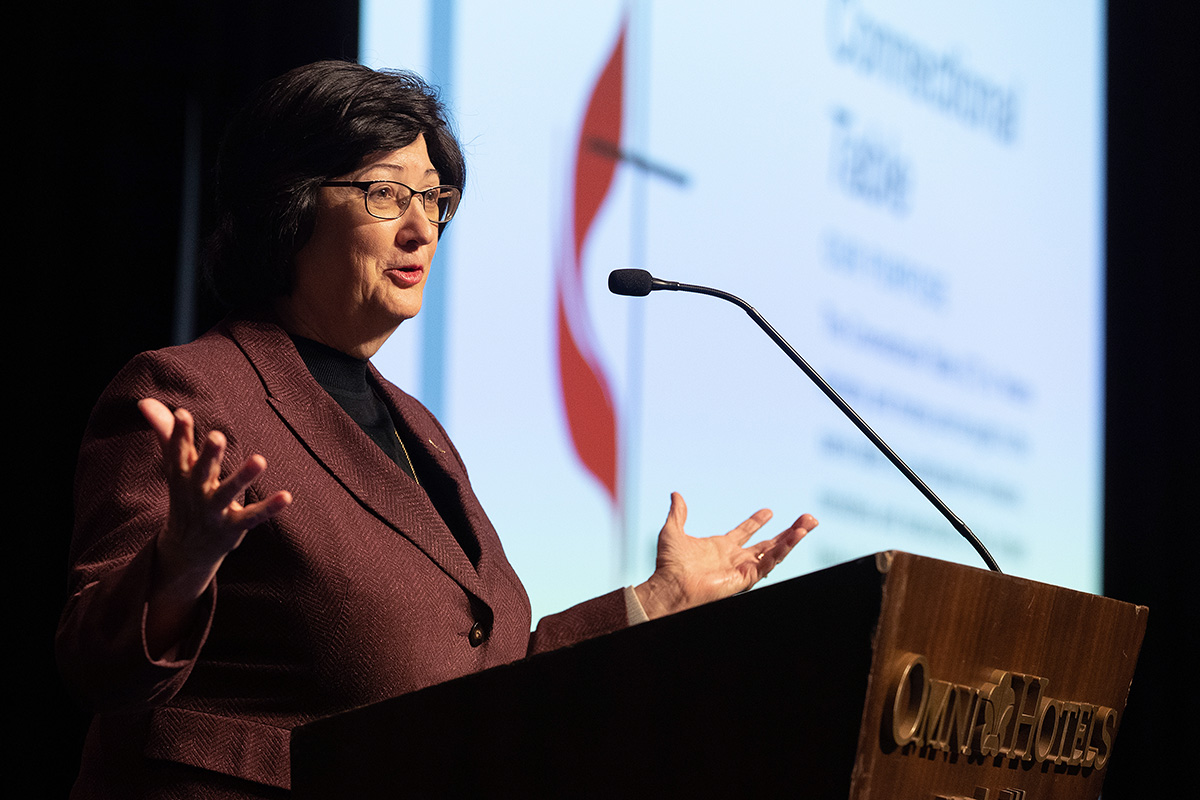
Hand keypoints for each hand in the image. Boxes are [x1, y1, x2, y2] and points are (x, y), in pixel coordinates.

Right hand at [139, 398, 291, 656]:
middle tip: (217, 436)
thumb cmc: (186, 496)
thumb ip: (168, 435)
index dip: (179, 435)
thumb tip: (146, 402)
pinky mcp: (234, 527)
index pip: (178, 453)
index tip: (184, 414)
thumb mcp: (176, 468)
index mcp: (182, 477)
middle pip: (202, 472)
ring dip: (243, 477)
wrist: (186, 549)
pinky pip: (253, 516)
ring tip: (260, 459)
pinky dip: (269, 508)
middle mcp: (197, 493)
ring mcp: (215, 511)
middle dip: (209, 456)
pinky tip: (287, 496)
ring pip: (228, 493)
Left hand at [634, 492, 815, 619]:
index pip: (744, 533)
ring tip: (810, 523)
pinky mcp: (746, 577)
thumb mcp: (673, 531)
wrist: (670, 585)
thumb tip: (675, 494)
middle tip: (807, 518)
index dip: (756, 522)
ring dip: (794, 538)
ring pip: (775, 552)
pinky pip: (770, 563)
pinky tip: (796, 536)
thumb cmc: (669, 565)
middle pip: (769, 543)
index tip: (769, 511)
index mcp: (720, 547)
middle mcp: (735, 558)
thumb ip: (678, 513)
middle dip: (788, 531)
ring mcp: (742, 568)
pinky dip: (784, 549)